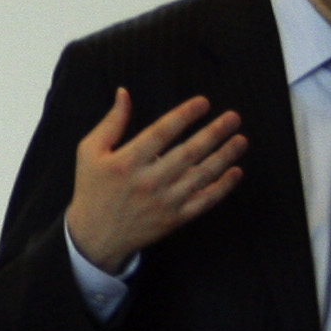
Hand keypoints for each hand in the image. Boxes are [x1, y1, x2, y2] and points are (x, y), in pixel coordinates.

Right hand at [64, 88, 246, 273]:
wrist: (95, 236)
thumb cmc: (93, 188)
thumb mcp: (90, 151)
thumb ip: (111, 123)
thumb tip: (125, 93)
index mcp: (126, 162)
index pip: (161, 132)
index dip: (184, 115)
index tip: (204, 102)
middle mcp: (148, 181)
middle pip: (188, 152)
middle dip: (214, 133)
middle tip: (233, 117)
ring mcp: (164, 202)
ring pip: (201, 176)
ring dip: (224, 156)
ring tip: (241, 139)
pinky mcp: (174, 219)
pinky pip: (204, 201)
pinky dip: (222, 187)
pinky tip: (235, 172)